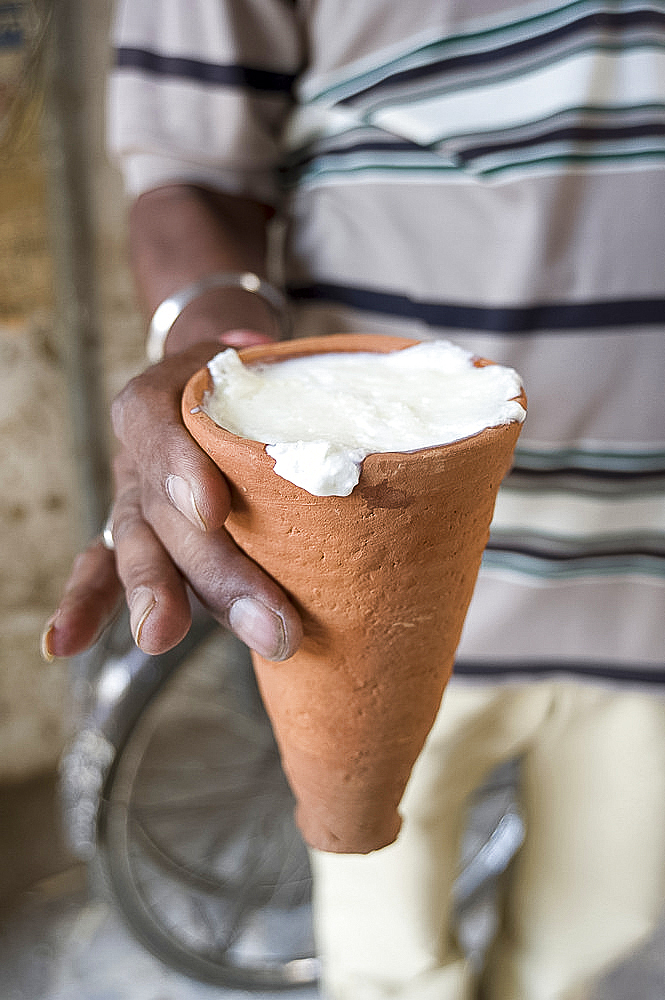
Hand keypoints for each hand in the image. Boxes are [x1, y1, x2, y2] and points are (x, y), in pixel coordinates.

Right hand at [42, 331, 303, 661]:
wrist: (212, 383)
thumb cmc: (246, 385)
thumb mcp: (259, 369)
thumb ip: (275, 378)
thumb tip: (281, 367)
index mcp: (164, 395)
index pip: (157, 420)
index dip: (179, 465)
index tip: (212, 511)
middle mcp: (141, 450)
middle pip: (163, 506)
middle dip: (212, 568)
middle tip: (264, 621)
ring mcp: (132, 497)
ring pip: (138, 546)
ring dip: (155, 595)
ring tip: (161, 635)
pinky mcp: (131, 536)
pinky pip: (100, 569)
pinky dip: (86, 606)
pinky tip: (61, 645)